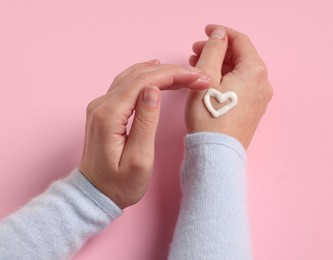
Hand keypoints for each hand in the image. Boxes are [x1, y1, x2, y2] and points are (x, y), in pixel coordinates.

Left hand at [80, 60, 210, 208]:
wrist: (94, 194)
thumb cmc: (118, 184)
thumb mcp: (139, 159)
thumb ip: (146, 122)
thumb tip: (153, 90)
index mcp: (109, 115)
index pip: (144, 82)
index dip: (173, 75)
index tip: (197, 77)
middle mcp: (101, 105)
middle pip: (139, 75)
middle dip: (172, 72)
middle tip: (199, 76)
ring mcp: (101, 106)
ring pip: (133, 76)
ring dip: (161, 72)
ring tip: (185, 75)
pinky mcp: (104, 110)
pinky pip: (126, 84)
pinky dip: (146, 76)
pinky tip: (156, 70)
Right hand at [185, 25, 272, 148]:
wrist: (217, 152)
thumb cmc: (209, 116)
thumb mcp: (206, 77)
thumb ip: (213, 50)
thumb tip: (219, 35)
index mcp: (255, 71)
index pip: (240, 41)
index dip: (222, 33)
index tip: (206, 31)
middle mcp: (263, 83)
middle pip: (241, 57)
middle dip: (218, 50)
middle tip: (196, 51)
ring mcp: (260, 98)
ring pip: (240, 72)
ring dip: (221, 65)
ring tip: (199, 66)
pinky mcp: (254, 109)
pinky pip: (242, 86)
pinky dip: (227, 79)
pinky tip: (211, 82)